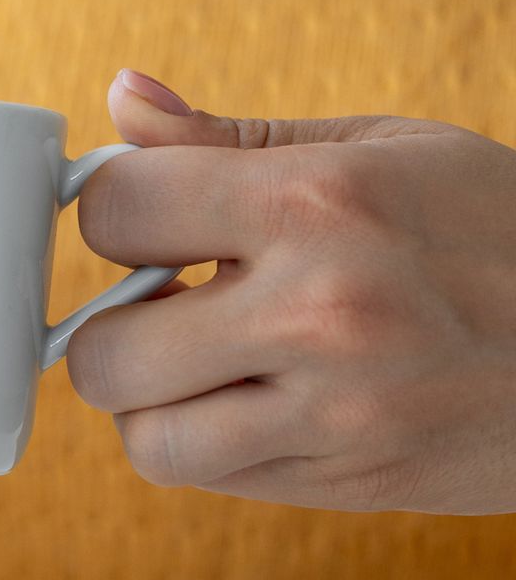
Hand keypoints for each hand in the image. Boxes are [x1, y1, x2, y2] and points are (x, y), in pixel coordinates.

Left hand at [69, 69, 515, 514]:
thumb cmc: (500, 225)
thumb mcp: (378, 147)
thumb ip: (228, 136)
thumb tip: (121, 97)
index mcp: (317, 204)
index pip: (116, 210)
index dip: (115, 212)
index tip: (146, 217)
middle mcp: (318, 313)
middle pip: (103, 351)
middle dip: (115, 324)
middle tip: (167, 301)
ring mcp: (335, 411)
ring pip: (145, 439)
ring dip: (152, 401)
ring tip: (203, 361)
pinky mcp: (350, 481)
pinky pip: (209, 478)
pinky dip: (204, 443)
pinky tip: (251, 398)